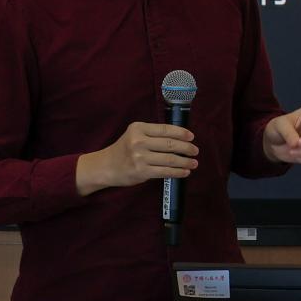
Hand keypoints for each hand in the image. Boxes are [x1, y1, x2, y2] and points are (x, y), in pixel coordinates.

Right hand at [76, 122, 197, 195]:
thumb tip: (180, 138)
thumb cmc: (124, 149)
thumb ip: (153, 134)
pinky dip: (177, 172)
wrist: (105, 166)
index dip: (181, 133)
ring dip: (185, 162)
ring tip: (194, 163)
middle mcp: (139, 141)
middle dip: (187, 148)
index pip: (165, 129)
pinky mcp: (141, 171)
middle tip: (195, 151)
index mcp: (138, 128)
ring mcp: (140, 157)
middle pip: (170, 144)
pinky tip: (184, 172)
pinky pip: (165, 172)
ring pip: (170, 159)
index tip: (191, 137)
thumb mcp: (135, 134)